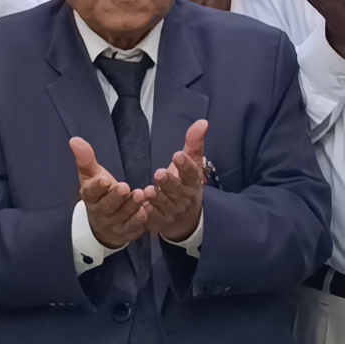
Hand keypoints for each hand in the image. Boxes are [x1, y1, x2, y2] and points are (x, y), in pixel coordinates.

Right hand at [70, 136, 145, 248]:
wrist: (105, 225)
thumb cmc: (100, 194)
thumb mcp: (92, 176)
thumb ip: (86, 159)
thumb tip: (74, 140)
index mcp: (91, 197)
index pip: (91, 193)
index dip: (97, 187)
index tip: (104, 179)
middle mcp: (100, 212)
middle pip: (107, 205)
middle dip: (116, 196)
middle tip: (124, 187)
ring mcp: (114, 224)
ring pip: (123, 215)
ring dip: (131, 206)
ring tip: (140, 194)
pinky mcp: (127, 232)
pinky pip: (133, 227)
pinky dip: (139, 220)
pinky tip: (146, 211)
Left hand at [141, 119, 208, 242]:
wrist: (187, 220)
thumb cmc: (186, 185)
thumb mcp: (192, 164)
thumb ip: (194, 143)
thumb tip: (203, 122)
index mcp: (193, 182)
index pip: (191, 173)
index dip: (185, 165)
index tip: (178, 155)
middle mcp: (184, 197)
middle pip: (177, 189)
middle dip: (169, 182)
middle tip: (159, 173)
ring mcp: (173, 211)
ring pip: (164, 204)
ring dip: (157, 198)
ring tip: (149, 190)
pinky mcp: (160, 222)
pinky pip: (154, 218)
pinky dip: (148, 214)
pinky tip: (142, 208)